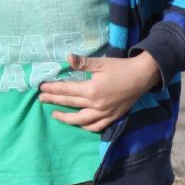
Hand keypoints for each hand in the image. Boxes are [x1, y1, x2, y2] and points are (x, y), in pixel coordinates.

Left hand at [38, 52, 161, 132]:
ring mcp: (104, 113)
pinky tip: (79, 123)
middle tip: (41, 99)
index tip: (41, 87)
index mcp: (91, 90)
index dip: (53, 88)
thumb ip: (83, 63)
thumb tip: (67, 58)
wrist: (143, 76)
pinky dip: (85, 127)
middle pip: (69, 103)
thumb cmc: (121, 67)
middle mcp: (95, 104)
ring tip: (55, 114)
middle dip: (54, 100)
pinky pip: (95, 126)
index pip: (66, 90)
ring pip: (80, 120)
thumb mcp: (102, 63)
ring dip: (65, 118)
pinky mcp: (112, 117)